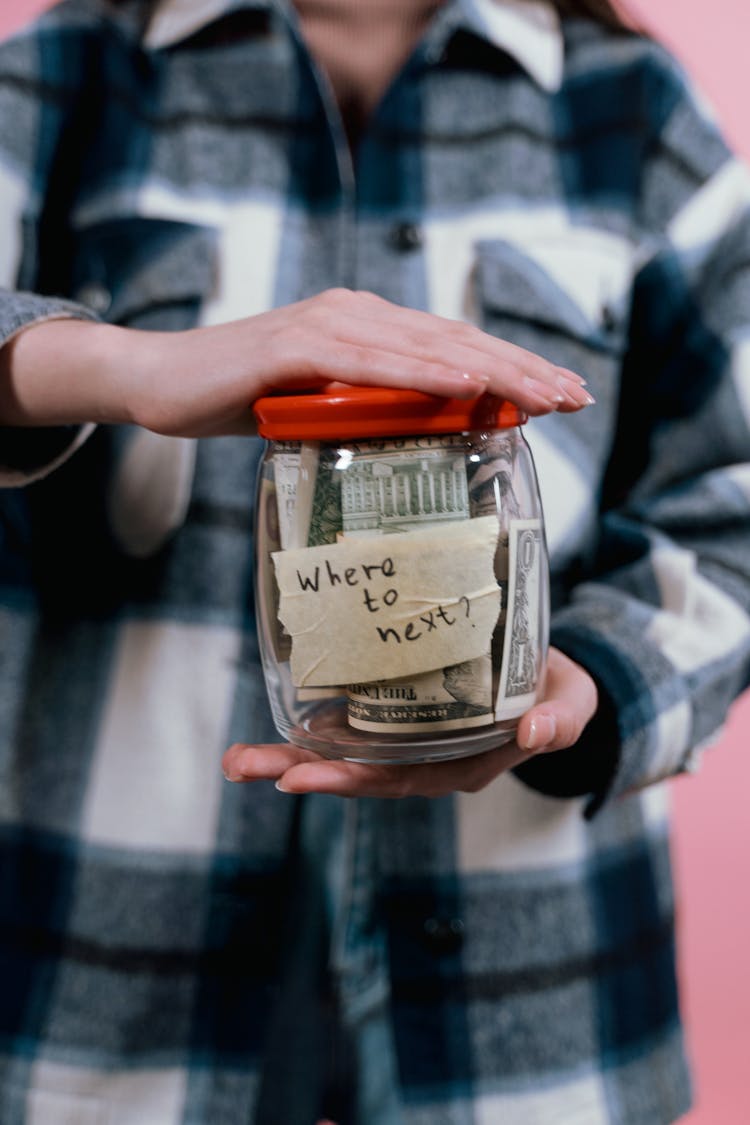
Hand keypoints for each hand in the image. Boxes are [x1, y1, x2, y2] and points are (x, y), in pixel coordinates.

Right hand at [0, 289, 592, 432]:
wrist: (161, 383)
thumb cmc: (243, 398)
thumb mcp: (321, 410)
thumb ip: (368, 412)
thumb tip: (423, 439)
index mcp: (368, 328)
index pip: (453, 347)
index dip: (513, 368)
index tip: (562, 396)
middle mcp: (356, 314)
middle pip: (455, 340)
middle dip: (523, 369)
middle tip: (576, 397)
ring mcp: (326, 325)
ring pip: (426, 346)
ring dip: (492, 369)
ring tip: (544, 395)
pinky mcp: (293, 346)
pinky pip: (369, 359)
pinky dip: (422, 370)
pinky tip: (467, 382)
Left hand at [222, 648, 598, 798]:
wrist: (549, 671)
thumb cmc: (558, 692)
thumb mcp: (573, 703)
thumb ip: (561, 719)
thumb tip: (536, 733)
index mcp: (459, 765)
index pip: (395, 780)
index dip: (347, 780)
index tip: (298, 777)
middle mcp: (423, 758)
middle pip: (353, 772)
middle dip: (296, 770)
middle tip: (241, 764)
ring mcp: (404, 735)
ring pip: (342, 751)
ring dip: (288, 753)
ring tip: (234, 758)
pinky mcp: (395, 707)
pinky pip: (349, 720)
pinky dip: (309, 721)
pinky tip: (273, 712)